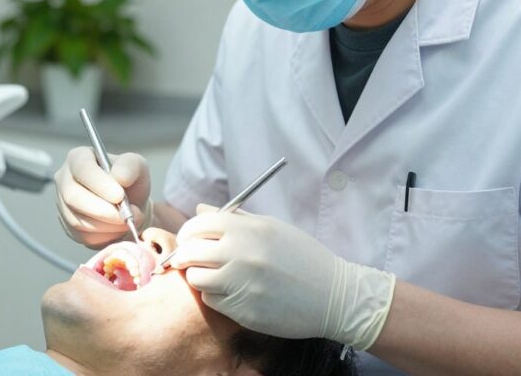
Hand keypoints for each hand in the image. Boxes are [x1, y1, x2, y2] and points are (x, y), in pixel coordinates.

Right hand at [54, 147, 151, 248]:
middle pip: (73, 197)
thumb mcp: (137, 166)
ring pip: (77, 220)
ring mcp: (63, 204)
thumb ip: (130, 166)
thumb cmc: (130, 182)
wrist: (129, 205)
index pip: (82, 169)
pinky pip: (82, 236)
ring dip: (106, 225)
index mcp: (78, 158)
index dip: (100, 184)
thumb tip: (119, 176)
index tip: (119, 196)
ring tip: (127, 221)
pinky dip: (104, 236)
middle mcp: (64, 179)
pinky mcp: (68, 226)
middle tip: (126, 216)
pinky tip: (118, 229)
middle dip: (102, 210)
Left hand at [170, 204, 395, 348]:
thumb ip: (233, 218)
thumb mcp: (271, 227)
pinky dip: (215, 296)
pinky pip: (211, 300)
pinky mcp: (243, 310)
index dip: (189, 232)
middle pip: (190, 252)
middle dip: (186, 255)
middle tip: (193, 259)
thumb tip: (199, 209)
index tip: (190, 239)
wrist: (334, 296)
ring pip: (196, 279)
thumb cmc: (302, 257)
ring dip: (200, 277)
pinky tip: (231, 292)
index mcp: (248, 229)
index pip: (198, 225)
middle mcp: (241, 254)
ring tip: (215, 276)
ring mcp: (241, 284)